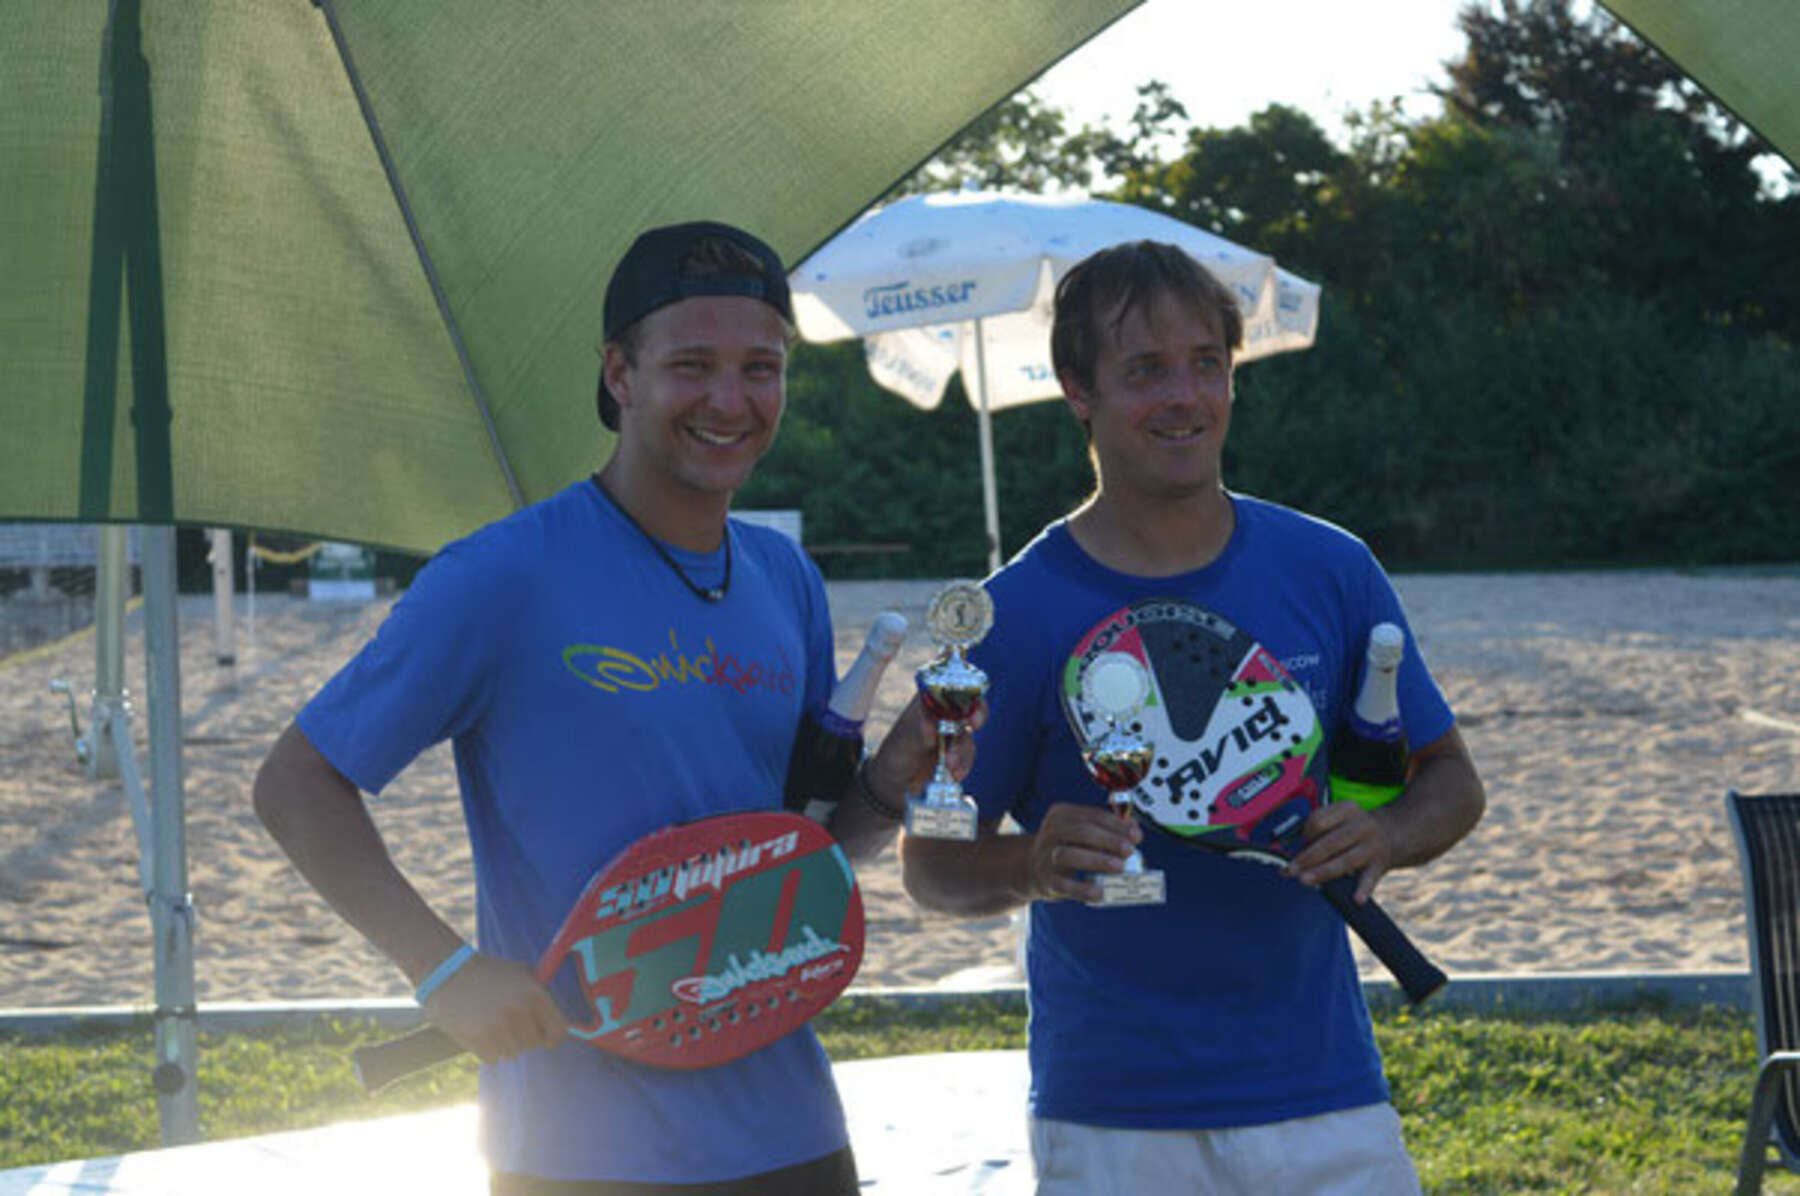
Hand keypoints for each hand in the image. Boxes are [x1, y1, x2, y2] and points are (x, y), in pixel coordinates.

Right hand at [421, 952, 569, 1063]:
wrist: (447, 973)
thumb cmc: (487, 973)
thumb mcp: (520, 973)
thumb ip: (541, 993)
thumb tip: (562, 1021)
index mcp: (535, 993)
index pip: (558, 1030)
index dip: (553, 1036)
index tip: (546, 1039)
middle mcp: (521, 1010)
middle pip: (534, 1043)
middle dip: (524, 1036)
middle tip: (507, 1022)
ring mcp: (500, 1027)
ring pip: (513, 1053)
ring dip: (504, 1044)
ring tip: (490, 1023)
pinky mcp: (479, 1040)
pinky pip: (493, 1058)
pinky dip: (486, 1050)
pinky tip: (478, 1030)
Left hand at [866, 692, 985, 801]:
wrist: (896, 782)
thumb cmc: (897, 751)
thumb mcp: (904, 738)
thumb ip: (919, 730)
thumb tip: (932, 727)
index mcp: (930, 700)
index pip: (953, 685)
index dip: (966, 688)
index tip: (966, 698)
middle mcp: (945, 713)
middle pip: (971, 705)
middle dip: (977, 713)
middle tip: (974, 723)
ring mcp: (953, 734)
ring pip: (969, 735)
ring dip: (962, 749)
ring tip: (950, 765)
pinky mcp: (959, 753)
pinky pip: (969, 755)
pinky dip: (964, 765)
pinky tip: (955, 775)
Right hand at [1018, 801, 1141, 903]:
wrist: (1031, 868)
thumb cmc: (1065, 847)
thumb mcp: (1080, 832)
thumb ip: (1106, 828)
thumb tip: (1134, 829)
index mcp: (1062, 814)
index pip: (1093, 815)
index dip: (1117, 825)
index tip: (1136, 835)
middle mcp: (1051, 832)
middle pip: (1081, 832)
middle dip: (1109, 840)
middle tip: (1129, 849)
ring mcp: (1047, 856)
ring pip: (1070, 855)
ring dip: (1097, 860)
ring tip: (1119, 867)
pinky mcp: (1047, 880)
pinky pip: (1065, 885)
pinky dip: (1083, 889)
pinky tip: (1100, 892)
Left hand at [1285, 802, 1393, 902]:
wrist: (1390, 834)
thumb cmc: (1352, 830)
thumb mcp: (1338, 822)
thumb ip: (1316, 836)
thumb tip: (1289, 861)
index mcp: (1347, 809)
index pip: (1319, 820)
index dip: (1305, 834)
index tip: (1296, 847)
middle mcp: (1362, 824)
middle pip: (1330, 841)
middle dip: (1308, 857)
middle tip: (1291, 870)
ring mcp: (1373, 845)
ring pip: (1345, 860)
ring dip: (1323, 871)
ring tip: (1305, 880)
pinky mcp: (1380, 864)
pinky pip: (1370, 878)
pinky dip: (1363, 889)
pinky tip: (1357, 899)